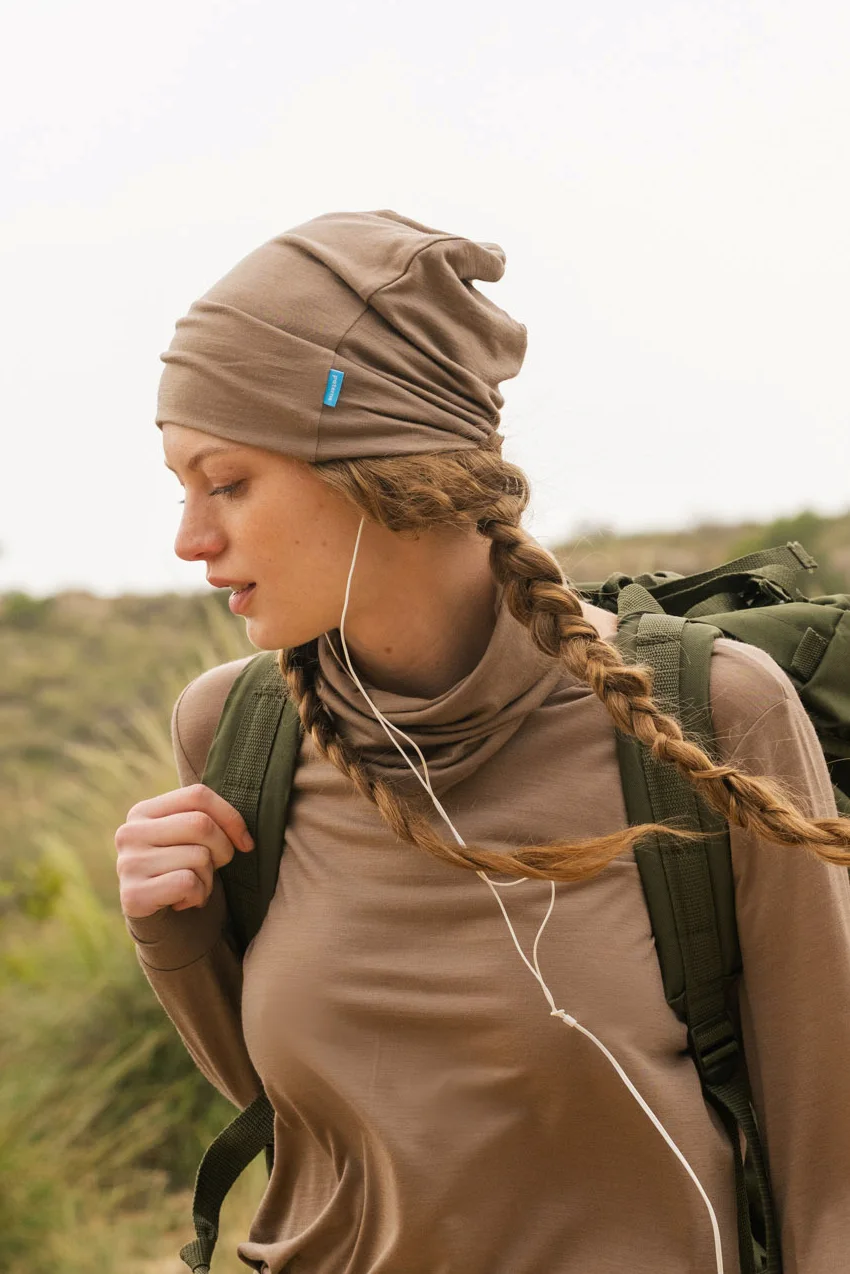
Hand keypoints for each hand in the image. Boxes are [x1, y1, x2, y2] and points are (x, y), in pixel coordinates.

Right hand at [115, 784, 253, 918]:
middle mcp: (129, 833)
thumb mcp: (192, 839)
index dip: (231, 817)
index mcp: (143, 811)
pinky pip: (188, 883)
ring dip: (209, 878)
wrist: (164, 924)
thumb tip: (244, 834)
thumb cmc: (185, 872)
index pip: (197, 795)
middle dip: (224, 850)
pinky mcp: (133, 894)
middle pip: (201, 824)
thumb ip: (206, 818)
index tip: (246, 842)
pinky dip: (198, 896)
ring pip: (198, 856)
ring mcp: (128, 864)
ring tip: (195, 886)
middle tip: (217, 868)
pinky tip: (184, 902)